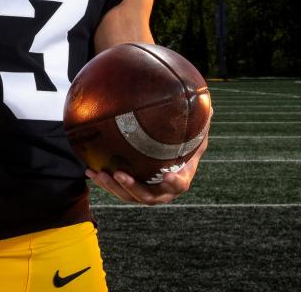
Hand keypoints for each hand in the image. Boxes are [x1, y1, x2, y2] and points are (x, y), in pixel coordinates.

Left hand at [86, 133, 207, 204]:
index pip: (180, 185)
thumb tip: (210, 105)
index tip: (167, 175)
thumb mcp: (192, 132)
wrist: (169, 158)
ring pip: (129, 196)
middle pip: (149, 196)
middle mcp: (163, 191)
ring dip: (113, 187)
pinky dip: (104, 182)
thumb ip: (199, 123)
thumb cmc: (182, 144)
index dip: (174, 183)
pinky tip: (90, 171)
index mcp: (180, 177)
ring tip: (100, 174)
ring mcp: (145, 192)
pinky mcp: (130, 190)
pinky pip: (116, 190)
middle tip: (120, 174)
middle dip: (134, 188)